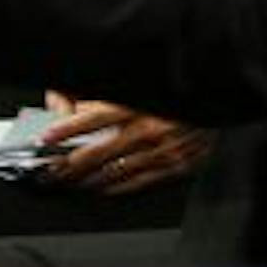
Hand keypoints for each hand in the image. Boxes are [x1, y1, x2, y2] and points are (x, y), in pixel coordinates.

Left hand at [38, 90, 210, 195]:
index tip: (45, 138)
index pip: (91, 118)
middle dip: (69, 164)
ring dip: (87, 179)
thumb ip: (110, 91)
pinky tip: (101, 188)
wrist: (220, 93)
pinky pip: (139, 182)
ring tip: (68, 182)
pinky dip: (116, 187)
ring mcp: (163, 150)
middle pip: (98, 152)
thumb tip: (78, 105)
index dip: (65, 129)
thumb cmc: (178, 85)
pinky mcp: (177, 165)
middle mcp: (148, 128)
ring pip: (115, 171)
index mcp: (138, 102)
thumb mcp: (142, 79)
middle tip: (50, 169)